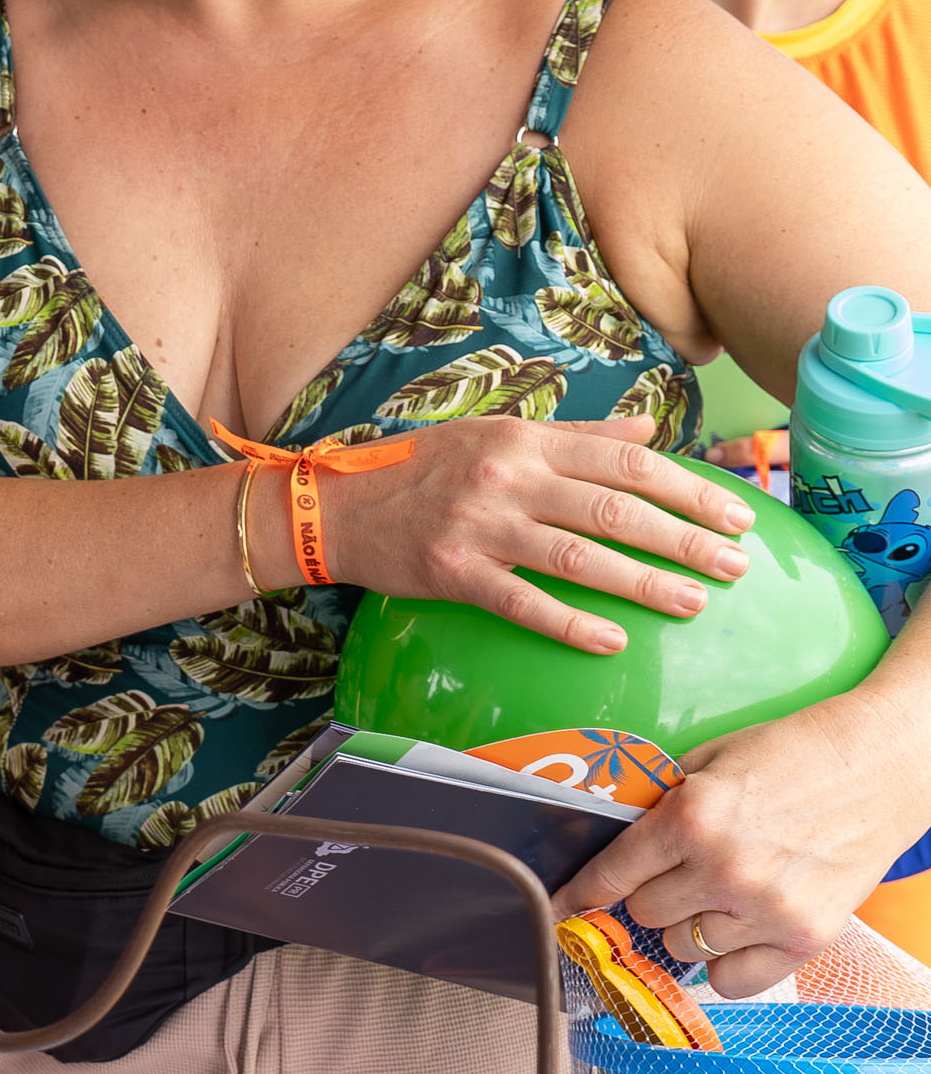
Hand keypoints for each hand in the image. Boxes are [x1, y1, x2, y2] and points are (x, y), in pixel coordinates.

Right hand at [317, 416, 752, 650]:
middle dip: (685, 540)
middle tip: (735, 567)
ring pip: (578, 556)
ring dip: (643, 583)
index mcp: (525, 440)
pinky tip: (612, 641)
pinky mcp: (452, 572)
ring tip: (692, 604)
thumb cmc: (424, 470)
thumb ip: (577, 435)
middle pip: (615, 509)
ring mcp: (479, 526)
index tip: (736, 516)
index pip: (627, 463)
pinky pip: (522, 602)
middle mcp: (508, 479)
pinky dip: (570, 623)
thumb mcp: (498, 435)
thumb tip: (649, 432)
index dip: (689, 490)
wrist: (337, 506)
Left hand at [553, 688, 930, 994]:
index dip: (579, 894)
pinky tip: (737, 930)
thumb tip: (615, 850)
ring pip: (682, 948)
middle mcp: (724, 869)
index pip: (611, 875)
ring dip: (688, 925)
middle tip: (676, 874)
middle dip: (649, 894)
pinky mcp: (806, 937)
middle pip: (644, 914)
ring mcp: (767, 909)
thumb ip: (661, 810)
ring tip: (719, 892)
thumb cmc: (791, 756)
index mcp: (691, 819)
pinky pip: (732, 981)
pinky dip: (725, 963)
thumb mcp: (707, 765)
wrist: (879, 765)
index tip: (562, 908)